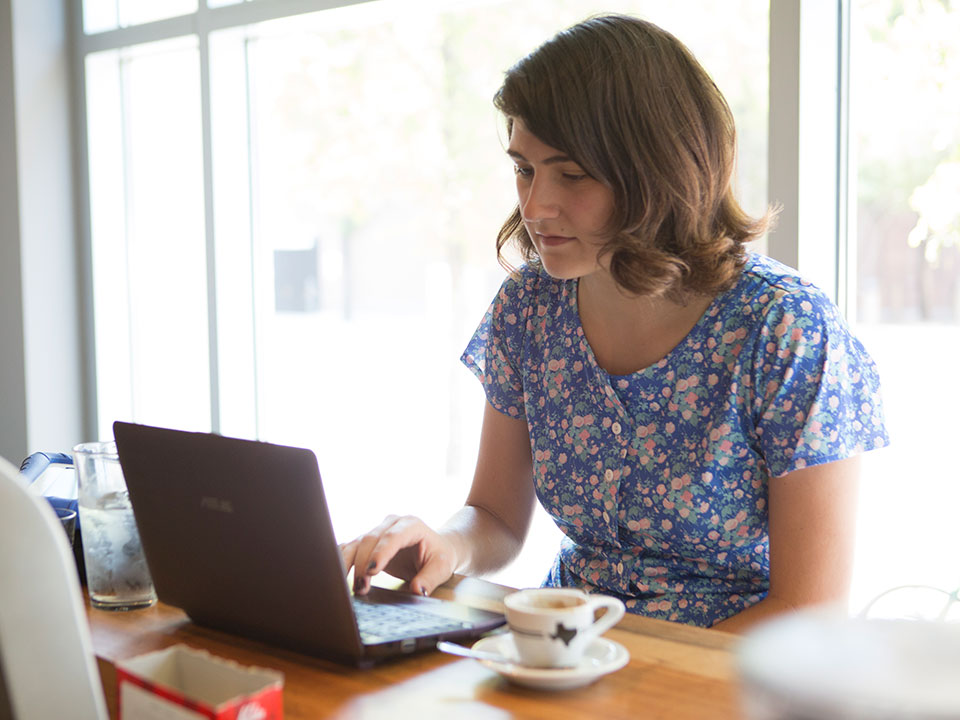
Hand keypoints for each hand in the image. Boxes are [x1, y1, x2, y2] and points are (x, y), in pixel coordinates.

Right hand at [339, 514, 458, 596]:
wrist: (435, 549)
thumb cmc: (440, 556)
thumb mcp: (442, 567)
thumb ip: (430, 578)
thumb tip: (417, 591)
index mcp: (412, 525)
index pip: (393, 536)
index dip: (381, 552)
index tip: (372, 571)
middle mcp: (392, 523)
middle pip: (370, 539)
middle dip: (363, 563)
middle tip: (361, 587)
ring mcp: (378, 530)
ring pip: (357, 542)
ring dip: (350, 564)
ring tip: (354, 587)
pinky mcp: (369, 541)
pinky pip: (351, 547)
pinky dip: (343, 560)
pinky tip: (338, 575)